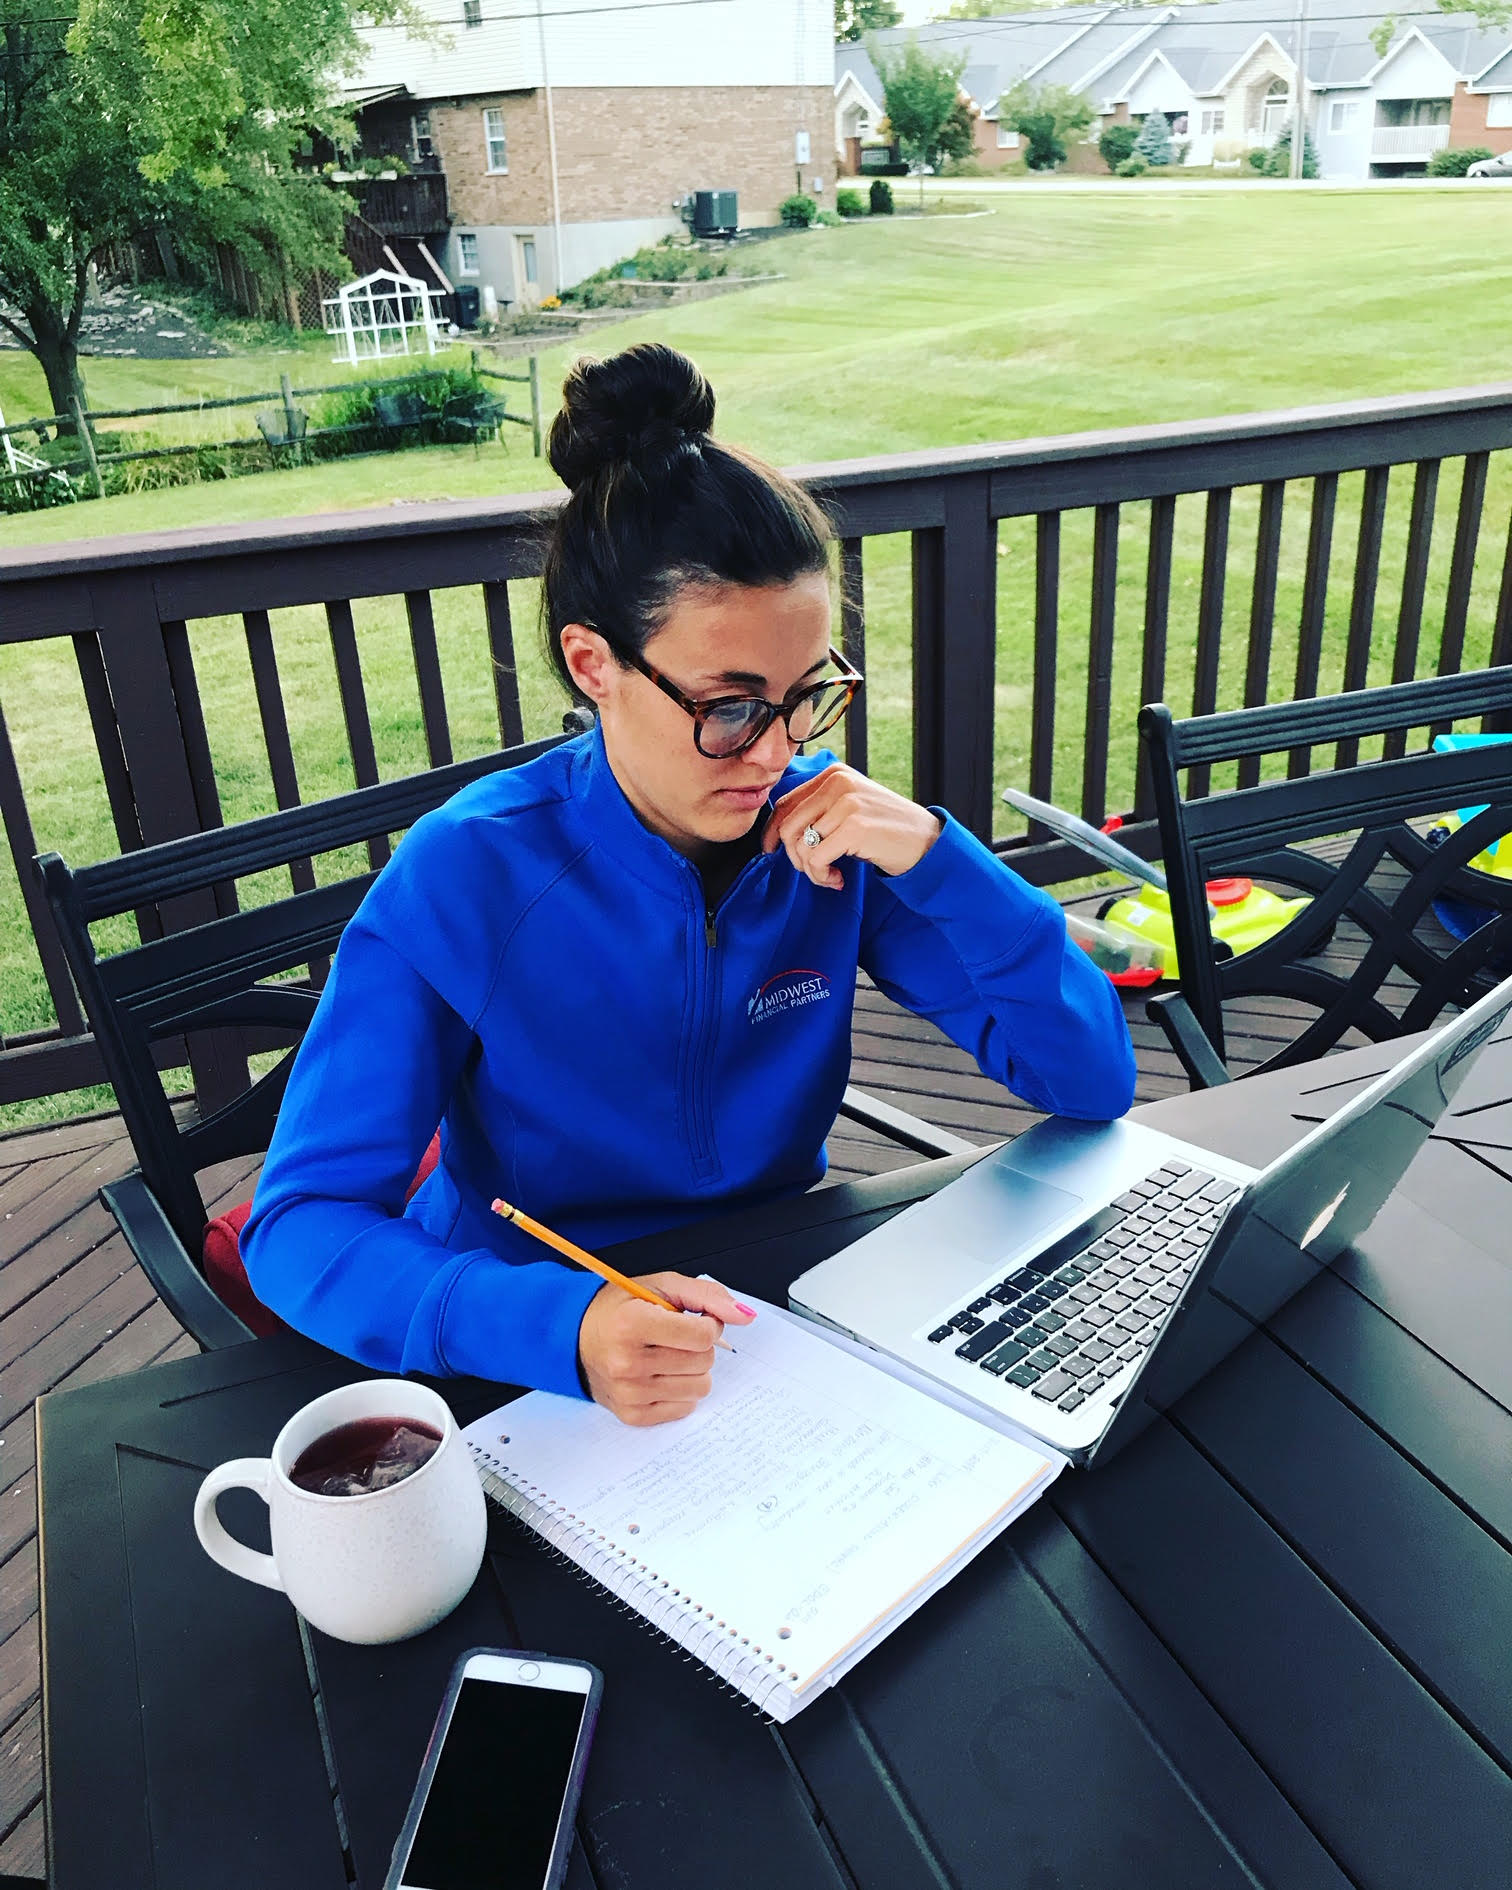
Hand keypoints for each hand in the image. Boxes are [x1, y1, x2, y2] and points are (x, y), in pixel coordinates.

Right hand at [576, 1272, 755, 1425]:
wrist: (576, 1337)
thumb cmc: (620, 1309)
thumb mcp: (661, 1286)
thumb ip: (707, 1295)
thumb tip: (744, 1315)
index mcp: (632, 1324)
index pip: (702, 1335)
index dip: (708, 1323)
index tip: (695, 1319)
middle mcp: (626, 1362)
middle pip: (704, 1362)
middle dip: (700, 1346)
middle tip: (676, 1337)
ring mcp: (628, 1392)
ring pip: (699, 1387)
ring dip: (692, 1369)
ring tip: (667, 1355)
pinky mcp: (632, 1414)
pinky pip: (685, 1408)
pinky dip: (680, 1390)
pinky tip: (660, 1374)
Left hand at [763, 763, 942, 889]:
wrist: (926, 842)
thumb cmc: (885, 830)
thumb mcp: (850, 808)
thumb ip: (820, 810)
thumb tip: (778, 831)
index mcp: (833, 775)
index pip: (785, 804)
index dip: (771, 832)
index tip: (771, 852)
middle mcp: (837, 783)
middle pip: (787, 827)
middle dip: (795, 857)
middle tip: (815, 871)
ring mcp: (846, 803)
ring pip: (800, 846)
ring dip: (811, 871)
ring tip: (829, 876)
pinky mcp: (854, 827)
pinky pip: (816, 859)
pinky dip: (822, 877)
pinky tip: (838, 880)